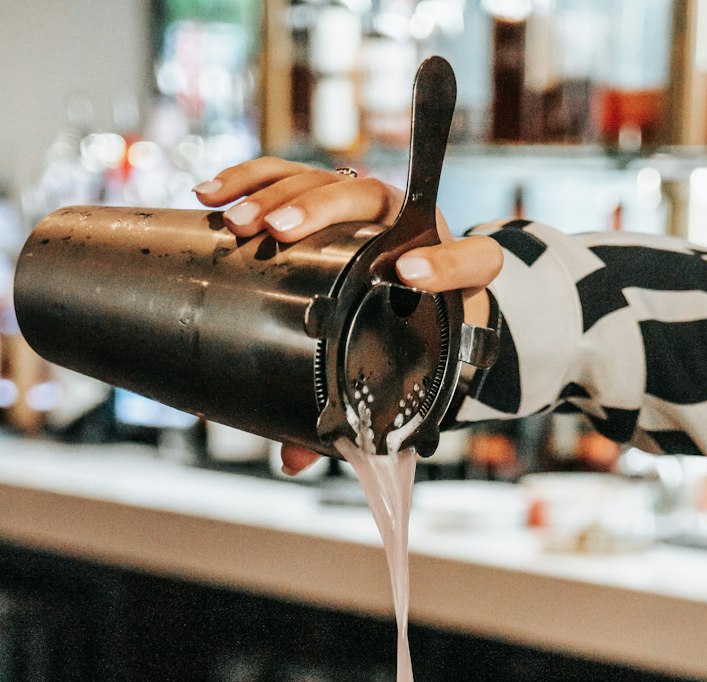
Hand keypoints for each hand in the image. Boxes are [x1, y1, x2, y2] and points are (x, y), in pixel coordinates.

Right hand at [194, 159, 502, 472]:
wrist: (408, 301)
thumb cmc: (404, 344)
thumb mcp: (391, 380)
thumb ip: (353, 422)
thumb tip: (293, 460)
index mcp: (452, 277)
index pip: (471, 260)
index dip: (447, 263)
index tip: (409, 273)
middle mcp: (410, 228)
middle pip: (372, 198)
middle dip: (322, 208)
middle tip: (281, 232)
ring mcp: (366, 205)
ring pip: (323, 181)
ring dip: (276, 195)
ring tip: (238, 222)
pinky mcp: (326, 194)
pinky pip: (287, 174)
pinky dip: (249, 180)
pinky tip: (212, 196)